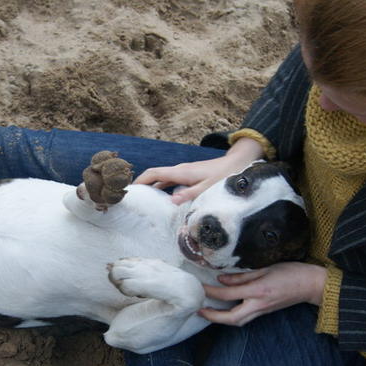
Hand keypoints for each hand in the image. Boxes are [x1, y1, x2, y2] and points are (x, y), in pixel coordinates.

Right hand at [134, 137, 263, 203]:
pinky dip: (162, 190)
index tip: (128, 190)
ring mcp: (184, 173)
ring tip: (143, 202)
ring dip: (152, 188)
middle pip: (154, 176)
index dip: (139, 180)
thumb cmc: (224, 175)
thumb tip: (171, 200)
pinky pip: (170, 182)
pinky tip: (162, 201)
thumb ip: (190, 194)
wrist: (238, 162)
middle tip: (131, 199)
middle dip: (142, 185)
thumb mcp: (208, 188)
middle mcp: (180, 171)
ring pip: (162, 180)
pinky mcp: (189, 176)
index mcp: (181, 172)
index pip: (154, 174)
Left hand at [199, 263, 327, 325]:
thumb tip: (222, 280)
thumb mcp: (266, 268)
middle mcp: (259, 304)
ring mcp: (263, 311)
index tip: (199, 287)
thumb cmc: (291, 272)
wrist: (311, 285)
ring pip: (238, 322)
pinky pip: (245, 318)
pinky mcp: (265, 312)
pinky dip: (232, 317)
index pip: (229, 293)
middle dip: (213, 316)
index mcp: (259, 291)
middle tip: (199, 310)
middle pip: (232, 318)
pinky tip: (225, 310)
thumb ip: (242, 276)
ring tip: (208, 312)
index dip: (211, 292)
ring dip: (221, 319)